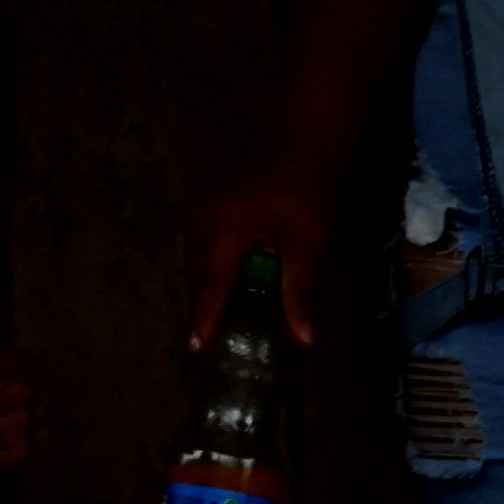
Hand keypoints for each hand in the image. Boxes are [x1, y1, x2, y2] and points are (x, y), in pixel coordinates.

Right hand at [188, 163, 328, 349]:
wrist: (299, 155)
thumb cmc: (306, 199)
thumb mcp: (309, 248)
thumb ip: (299, 294)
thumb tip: (304, 340)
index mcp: (224, 228)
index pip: (212, 282)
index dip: (205, 317)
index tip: (194, 348)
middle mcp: (202, 221)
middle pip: (200, 275)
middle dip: (206, 307)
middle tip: (211, 344)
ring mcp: (199, 214)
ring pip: (198, 265)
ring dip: (209, 291)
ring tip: (216, 322)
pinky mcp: (205, 213)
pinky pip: (202, 252)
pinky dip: (212, 274)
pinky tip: (226, 289)